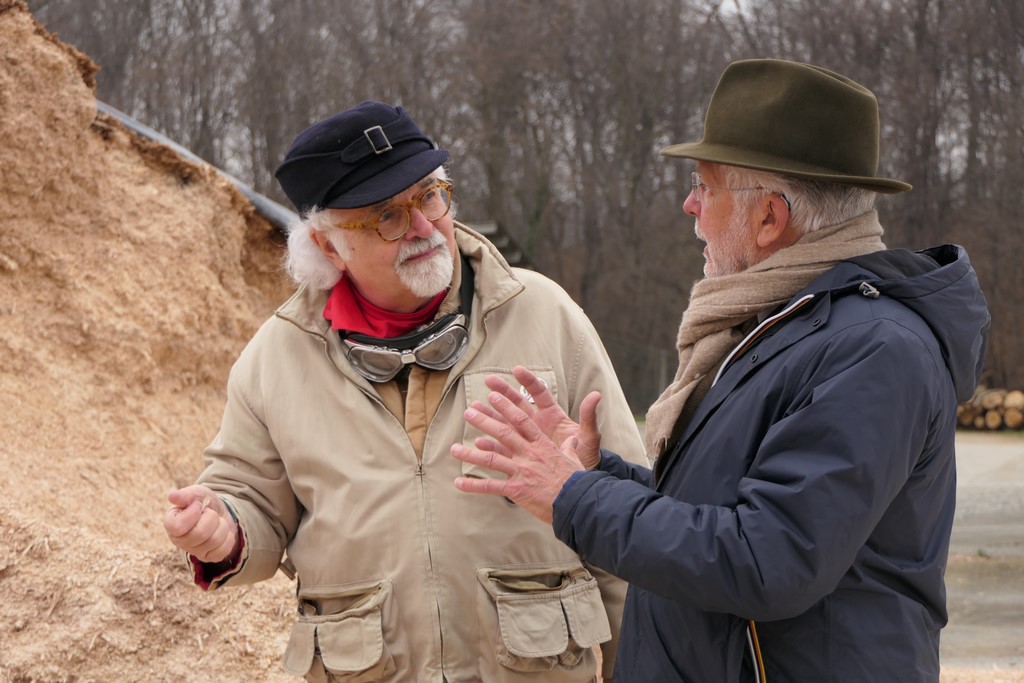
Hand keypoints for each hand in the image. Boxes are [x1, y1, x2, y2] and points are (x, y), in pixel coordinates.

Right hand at [164, 485, 239, 563]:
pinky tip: (222, 532)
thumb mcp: (198, 493)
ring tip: (217, 521)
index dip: (193, 513)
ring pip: (213, 541)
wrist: (220, 512)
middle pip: (199, 534)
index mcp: (171, 524)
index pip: (178, 526)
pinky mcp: (208, 557)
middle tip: (211, 513)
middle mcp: (179, 540)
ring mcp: (194, 551)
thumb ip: (186, 494)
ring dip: (222, 526)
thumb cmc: (204, 503)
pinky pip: (223, 550)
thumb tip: (171, 496)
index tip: (198, 505)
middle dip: (212, 518)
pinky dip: (228, 537)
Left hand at [452, 386, 602, 523]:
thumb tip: (572, 440)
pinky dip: (473, 485)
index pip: (521, 421)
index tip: (493, 397)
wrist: (577, 503)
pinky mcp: (517, 489)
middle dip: (484, 421)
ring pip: (491, 458)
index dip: (506, 407)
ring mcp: (521, 471)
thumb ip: (569, 447)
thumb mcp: (575, 458)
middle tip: (469, 412)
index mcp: (542, 444)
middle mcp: (529, 454)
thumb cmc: (577, 481)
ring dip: (470, 453)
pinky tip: (459, 483)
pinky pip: (490, 486)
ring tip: (453, 449)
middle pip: (503, 433)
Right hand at [472, 366, 603, 468]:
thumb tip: (596, 395)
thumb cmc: (587, 456)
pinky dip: (491, 445)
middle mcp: (537, 424)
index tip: (517, 370)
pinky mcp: (521, 456)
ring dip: (490, 416)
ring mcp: (527, 439)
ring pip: (505, 424)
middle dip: (503, 392)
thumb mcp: (589, 438)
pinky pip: (503, 449)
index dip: (529, 381)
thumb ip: (589, 417)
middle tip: (488, 381)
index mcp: (553, 415)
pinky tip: (479, 442)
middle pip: (517, 404)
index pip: (539, 393)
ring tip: (473, 409)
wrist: (580, 481)